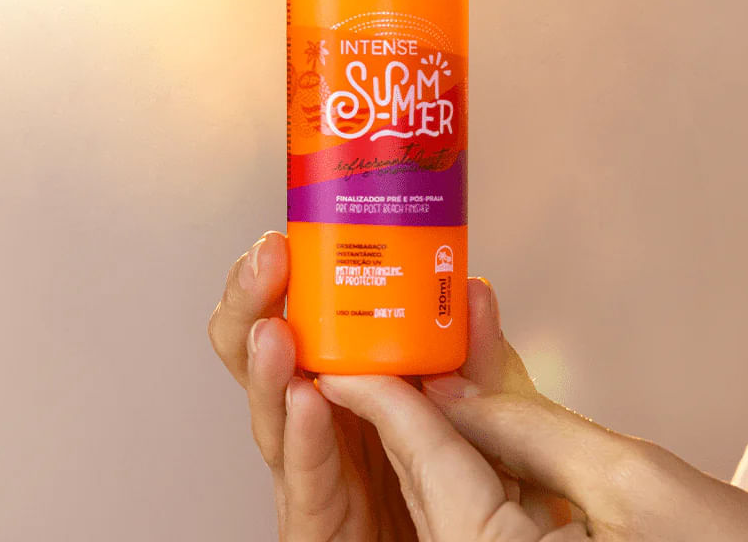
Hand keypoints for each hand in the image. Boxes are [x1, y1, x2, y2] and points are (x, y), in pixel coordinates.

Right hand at [207, 231, 571, 539]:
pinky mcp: (317, 528)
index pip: (303, 319)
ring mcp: (314, 475)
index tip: (289, 234)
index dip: (289, 277)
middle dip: (256, 303)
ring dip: (270, 367)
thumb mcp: (492, 417)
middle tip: (268, 259)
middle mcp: (323, 423)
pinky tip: (305, 400)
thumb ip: (481, 365)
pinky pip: (306, 483)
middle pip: (266, 356)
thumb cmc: (484, 498)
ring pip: (273, 414)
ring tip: (274, 327)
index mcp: (353, 384)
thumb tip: (474, 290)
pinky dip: (303, 440)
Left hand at [319, 362, 747, 541]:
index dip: (382, 396)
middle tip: (387, 331)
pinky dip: (484, 458)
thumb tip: (459, 385)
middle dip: (413, 400)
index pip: (426, 462)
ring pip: (458, 494)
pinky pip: (488, 514)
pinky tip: (482, 403)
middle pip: (433, 479)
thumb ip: (530, 429)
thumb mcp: (631, 481)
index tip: (343, 351)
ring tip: (434, 350)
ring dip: (449, 423)